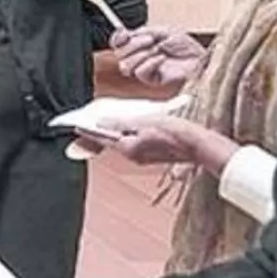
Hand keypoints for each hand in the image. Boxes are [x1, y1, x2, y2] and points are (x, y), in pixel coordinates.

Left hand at [80, 114, 201, 165]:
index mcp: (129, 149)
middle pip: (112, 141)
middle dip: (101, 131)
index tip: (77, 125)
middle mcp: (134, 156)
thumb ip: (121, 122)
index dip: (89, 131)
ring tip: (108, 120)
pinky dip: (129, 134)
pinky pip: (135, 143)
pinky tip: (131, 125)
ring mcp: (144, 157)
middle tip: (89, 121)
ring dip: (115, 131)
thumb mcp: (146, 121)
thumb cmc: (176, 132)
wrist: (200, 145)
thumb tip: (102, 122)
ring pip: (123, 141)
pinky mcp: (154, 154)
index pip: (103, 138)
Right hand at [110, 27, 204, 85]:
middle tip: (150, 39)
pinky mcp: (152, 80)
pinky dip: (150, 63)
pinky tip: (161, 59)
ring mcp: (145, 70)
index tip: (124, 33)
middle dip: (134, 44)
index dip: (118, 39)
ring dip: (141, 54)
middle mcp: (140, 58)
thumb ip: (143, 32)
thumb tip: (126, 33)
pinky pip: (140, 73)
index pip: (119, 44)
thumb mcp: (164, 31)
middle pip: (119, 54)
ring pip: (125, 66)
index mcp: (141, 46)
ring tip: (158, 50)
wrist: (202, 60)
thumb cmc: (188, 48)